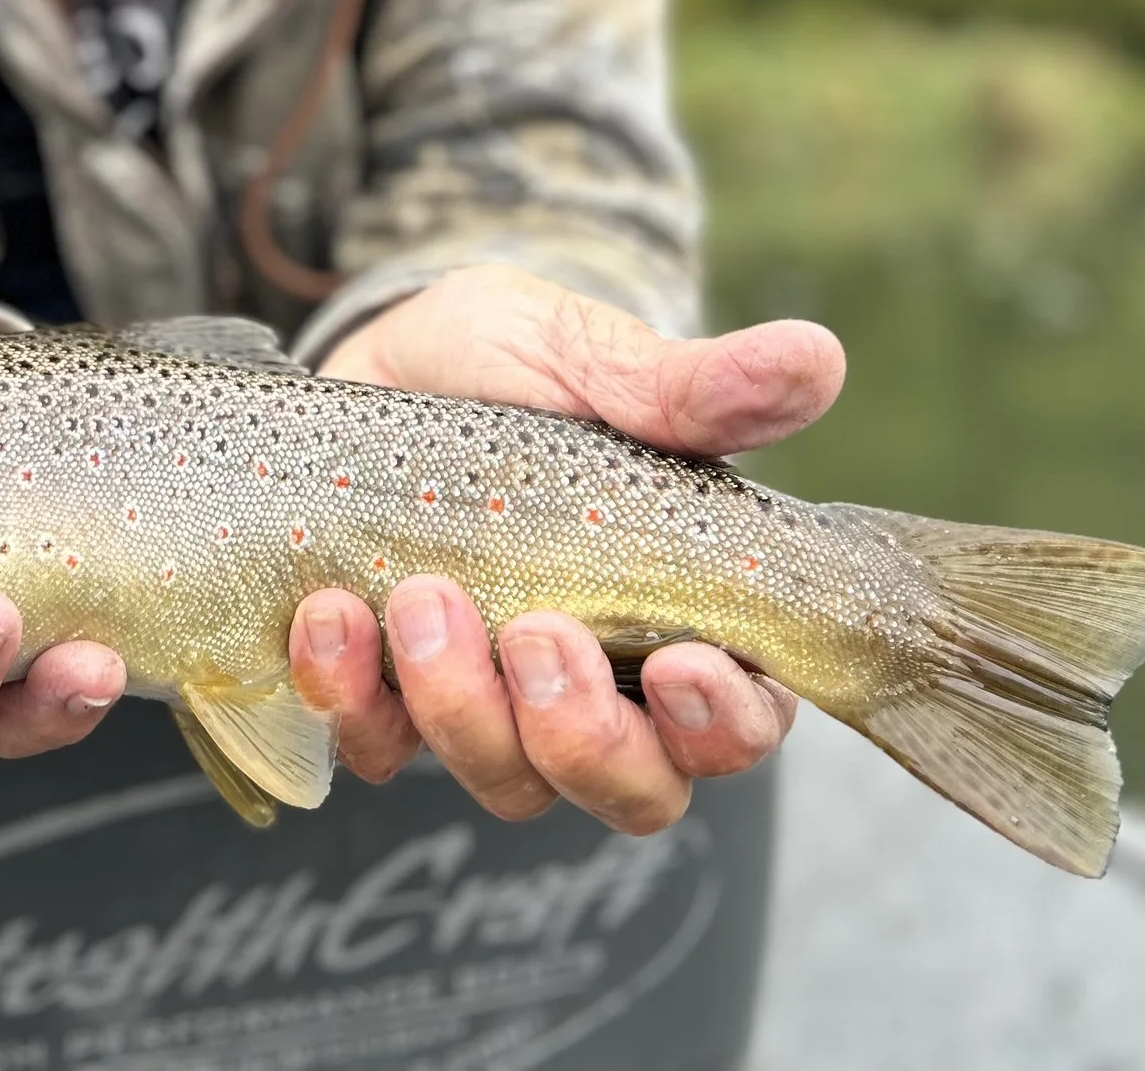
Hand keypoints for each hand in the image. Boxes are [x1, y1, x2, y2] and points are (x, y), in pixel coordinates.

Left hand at [301, 263, 843, 833]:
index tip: (682, 665)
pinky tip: (329, 614)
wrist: (380, 356)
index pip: (740, 723)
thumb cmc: (514, 361)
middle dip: (585, 737)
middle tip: (536, 633)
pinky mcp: (391, 697)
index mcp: (686, 614)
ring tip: (418, 596)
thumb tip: (814, 358)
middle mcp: (603, 685)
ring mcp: (493, 703)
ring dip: (460, 708)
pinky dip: (350, 695)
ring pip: (507, 781)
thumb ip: (692, 383)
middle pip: (631, 789)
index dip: (720, 724)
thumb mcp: (593, 355)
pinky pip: (377, 746)